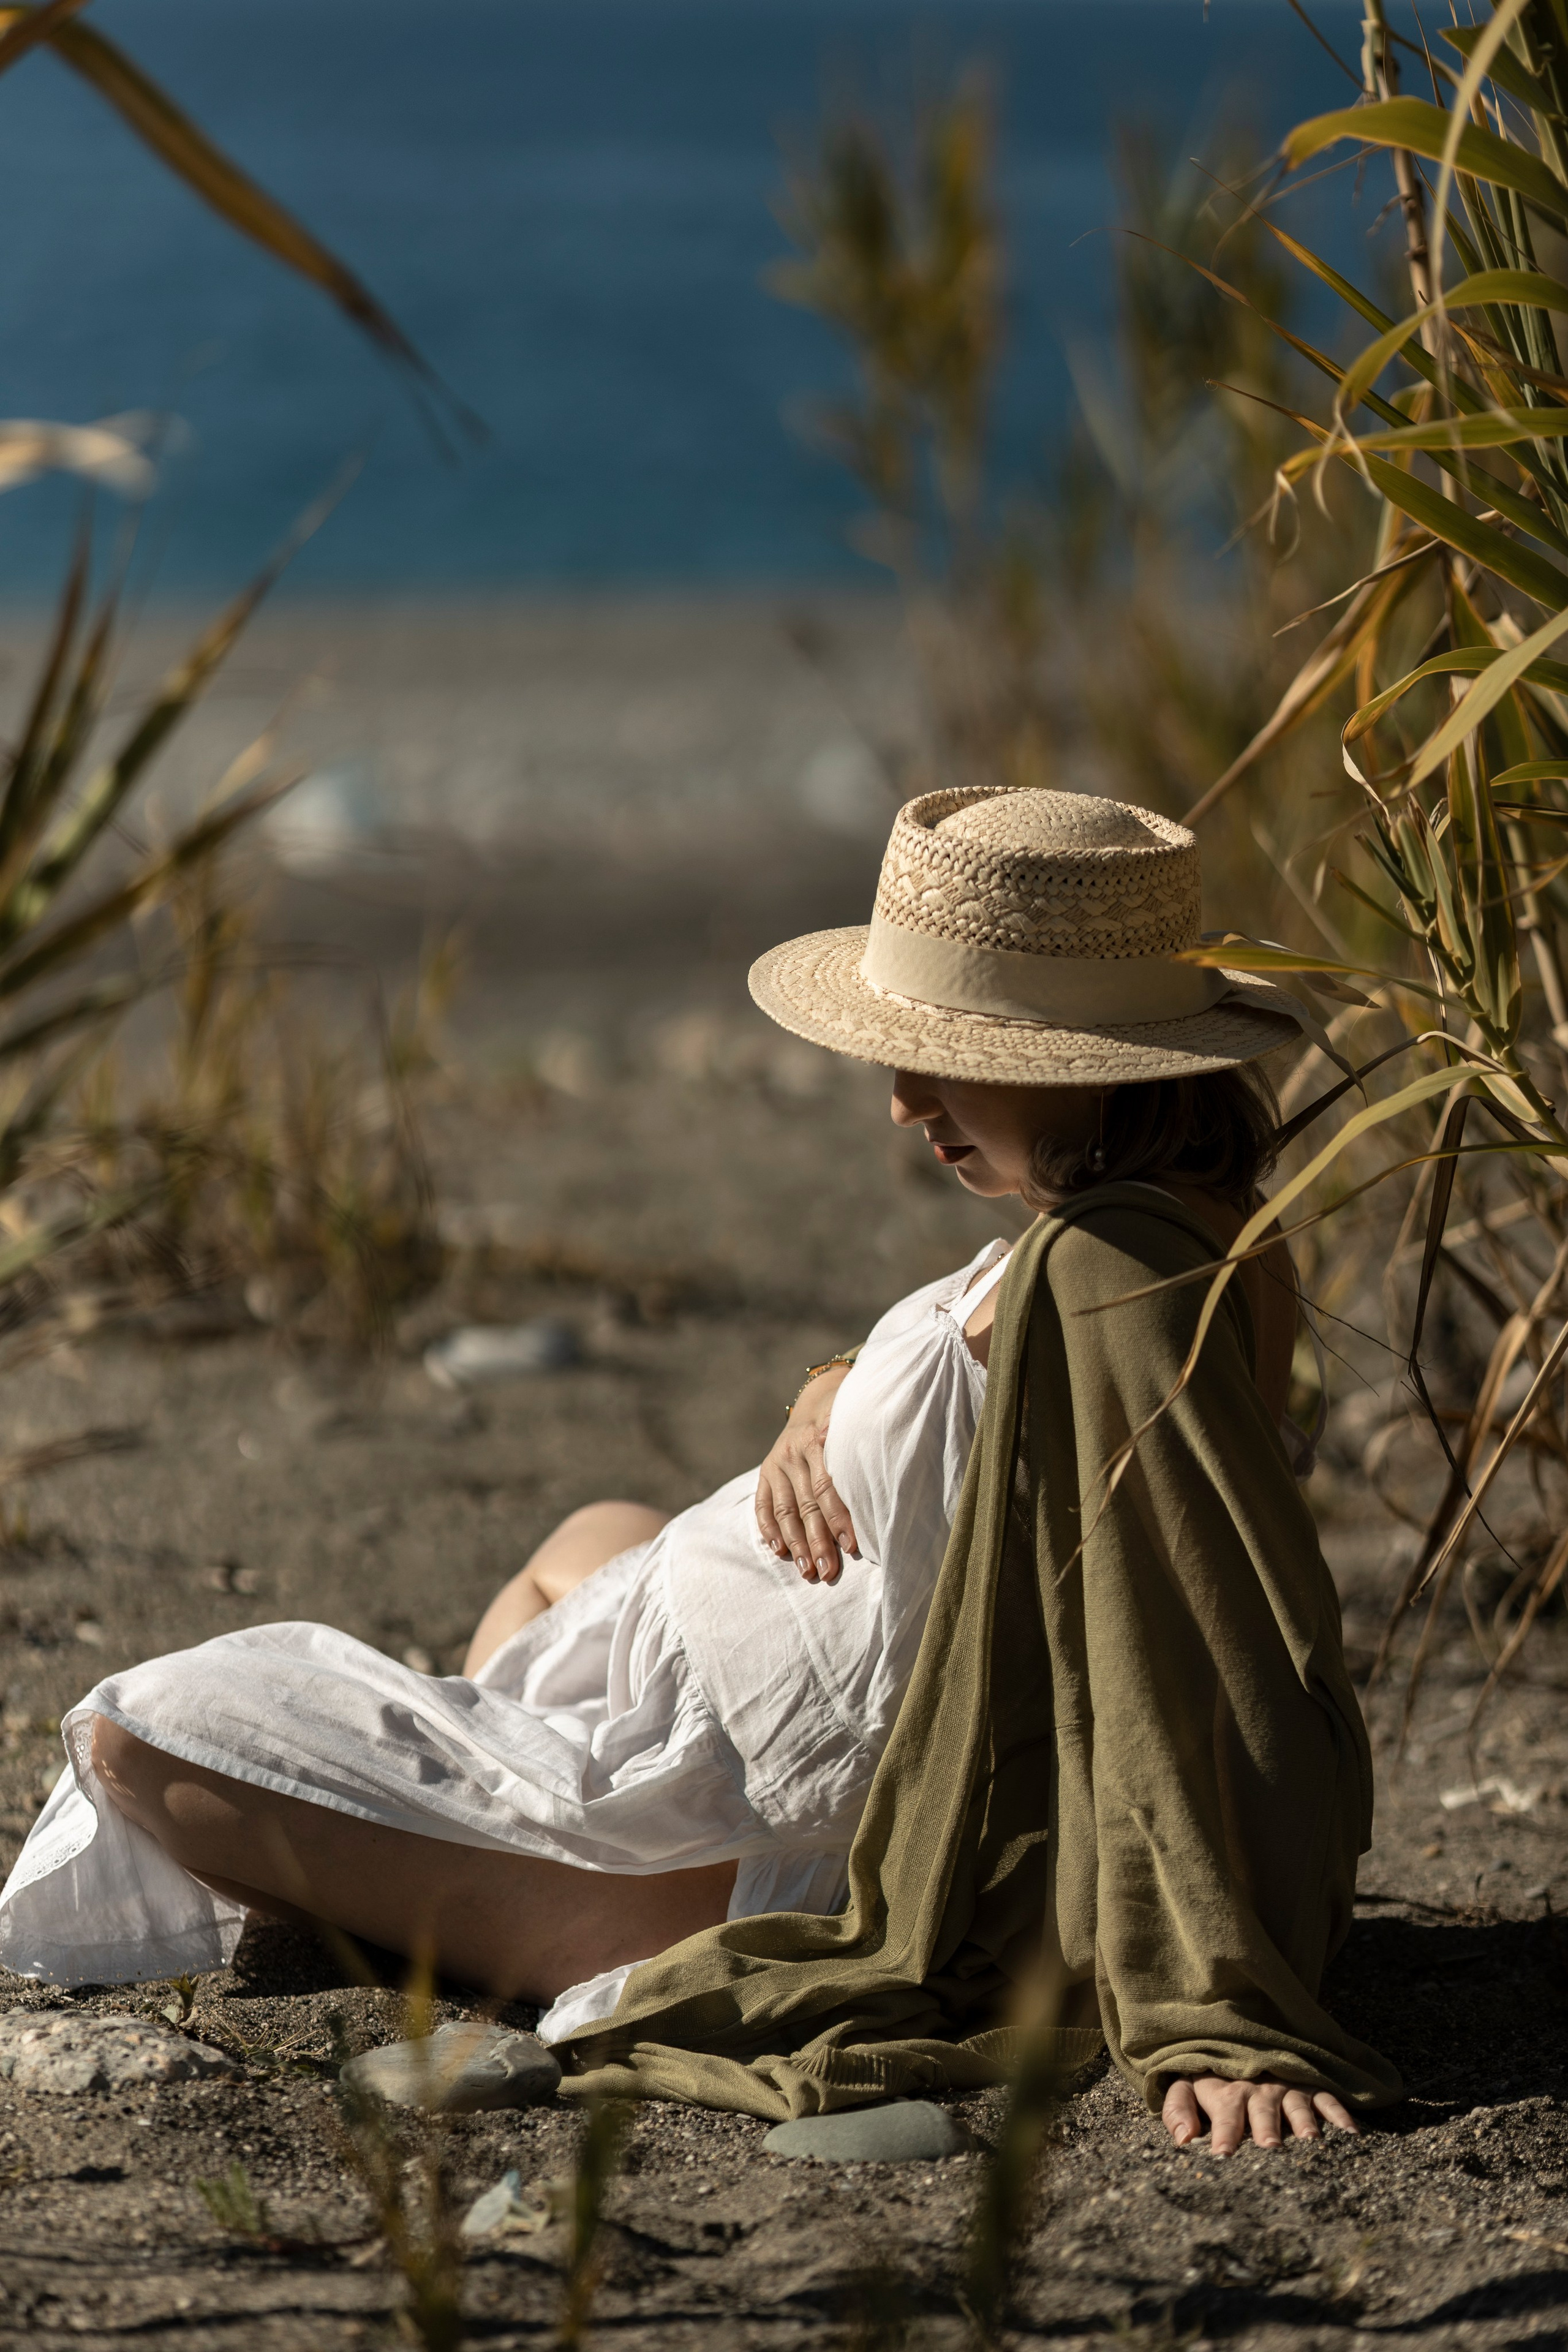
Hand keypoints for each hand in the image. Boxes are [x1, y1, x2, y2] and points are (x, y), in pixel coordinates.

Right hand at [756, 1363, 857, 1582]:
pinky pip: (763, 1504)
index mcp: (819, 1438)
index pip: (828, 1486)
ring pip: (785, 1509)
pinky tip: (779, 1551)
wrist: (818, 1398)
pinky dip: (769, 1529)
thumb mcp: (856, 1422)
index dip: (840, 1518)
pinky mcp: (765, 1470)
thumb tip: (870, 1472)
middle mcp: (794, 1451)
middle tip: (827, 1572)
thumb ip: (860, 1444)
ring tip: (807, 1570)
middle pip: (807, 1504)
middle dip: (817, 1541)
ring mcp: (777, 1462)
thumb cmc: (849, 1418)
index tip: (852, 1546)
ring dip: (796, 1543)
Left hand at [1162, 2073, 1358, 2154]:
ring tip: (1311, 2143)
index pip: (1224, 2117)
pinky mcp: (1308, 2085)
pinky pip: (1327, 2099)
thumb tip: (1182, 2140)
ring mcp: (1286, 2086)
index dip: (1223, 2136)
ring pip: (1297, 2106)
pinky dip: (1340, 2115)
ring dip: (1303, 2124)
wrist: (1235, 2037)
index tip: (1223, 2156)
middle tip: (1271, 2149)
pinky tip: (1351, 2135)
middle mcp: (1258, 2090)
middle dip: (1267, 2131)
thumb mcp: (1184, 2085)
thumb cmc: (1209, 2075)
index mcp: (1226, 2094)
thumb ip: (1179, 2109)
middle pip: (1263, 2112)